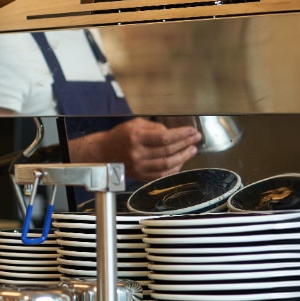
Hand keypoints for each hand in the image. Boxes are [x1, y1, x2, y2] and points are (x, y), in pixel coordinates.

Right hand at [75, 118, 200, 180]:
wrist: (103, 153)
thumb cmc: (120, 136)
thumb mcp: (134, 124)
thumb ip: (154, 127)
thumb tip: (172, 133)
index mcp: (136, 138)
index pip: (164, 137)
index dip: (181, 134)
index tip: (192, 131)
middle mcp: (137, 153)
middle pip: (168, 150)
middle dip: (185, 143)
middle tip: (196, 138)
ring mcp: (139, 167)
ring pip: (167, 164)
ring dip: (183, 157)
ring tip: (192, 150)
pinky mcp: (140, 176)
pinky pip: (162, 174)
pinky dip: (174, 168)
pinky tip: (181, 161)